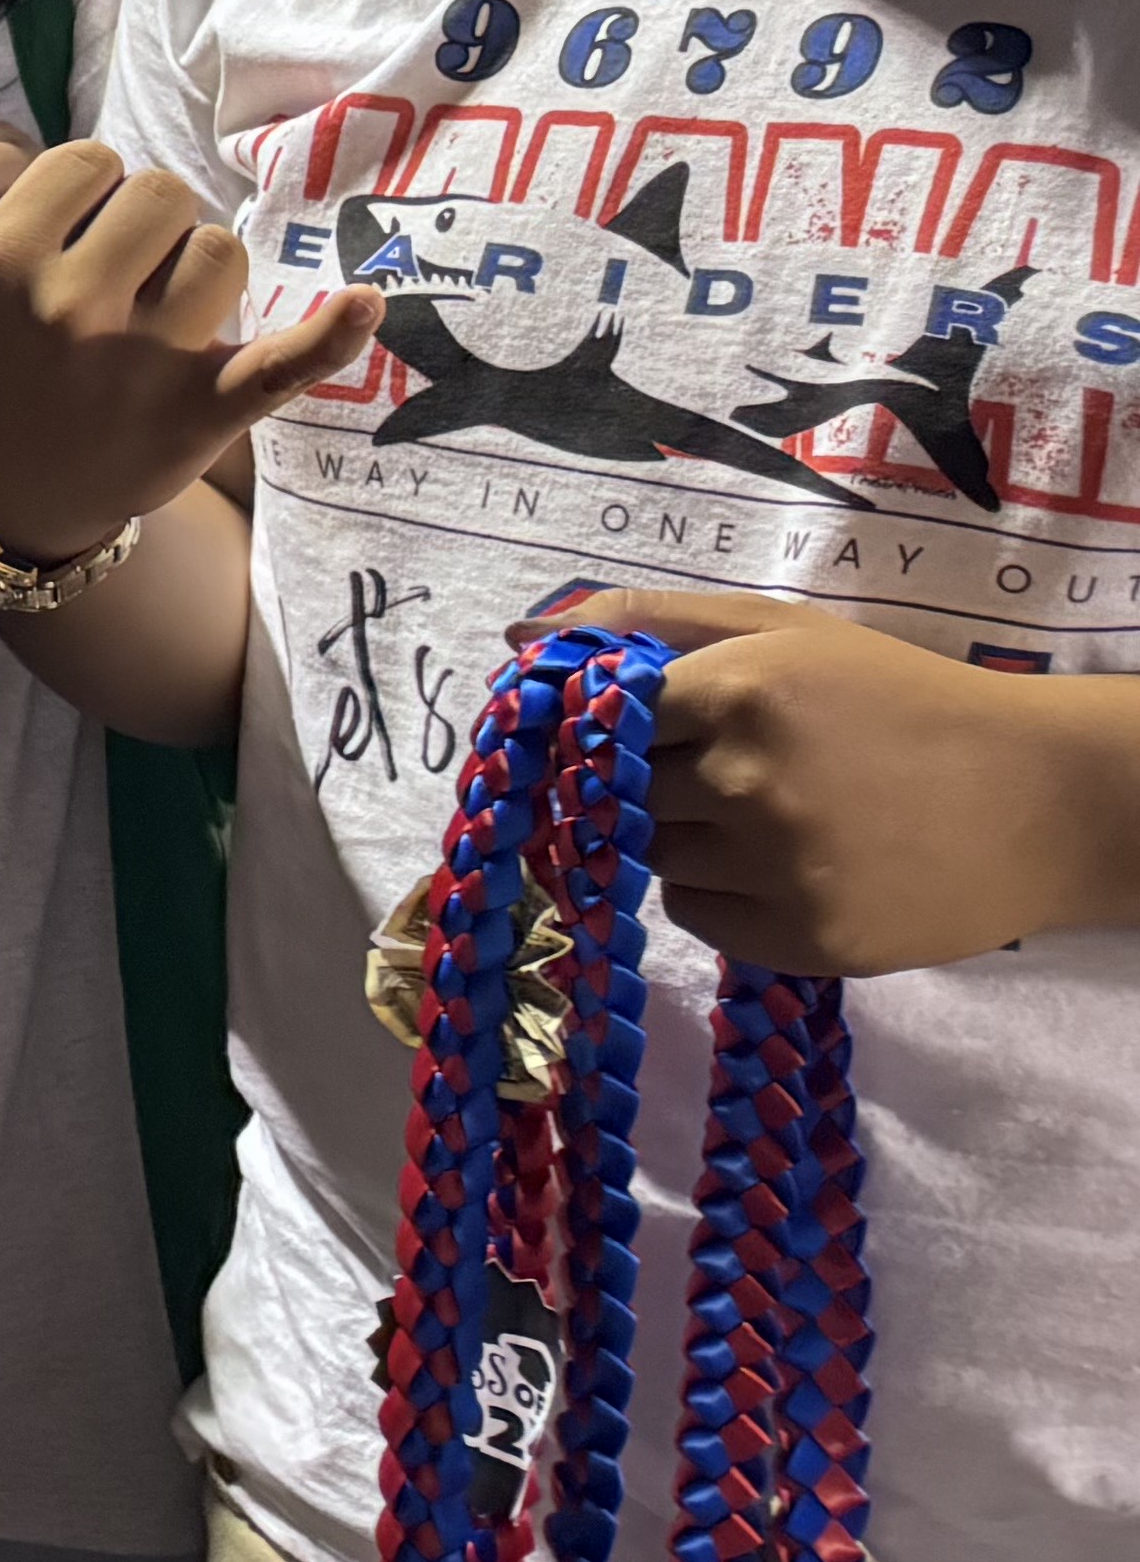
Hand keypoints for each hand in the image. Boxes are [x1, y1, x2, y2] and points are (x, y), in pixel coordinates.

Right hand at [0, 59, 375, 563]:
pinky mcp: (205, 412)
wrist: (11, 497)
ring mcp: (142, 361)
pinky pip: (281, 363)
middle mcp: (71, 307)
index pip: (86, 163)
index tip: (61, 241)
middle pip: (159, 195)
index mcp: (1, 263)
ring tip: (163, 313)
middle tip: (114, 280)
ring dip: (202, 271)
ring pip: (218, 252)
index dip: (81, 193)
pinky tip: (367, 302)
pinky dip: (329, 336)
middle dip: (144, 225)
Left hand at [556, 590, 1139, 973]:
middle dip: (646, 781)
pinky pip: (697, 916)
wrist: (1039, 801)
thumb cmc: (900, 700)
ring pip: (651, 857)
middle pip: (616, 791)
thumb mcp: (783, 630)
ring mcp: (776, 868)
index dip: (601, 724)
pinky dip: (719, 895)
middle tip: (720, 771)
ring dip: (682, 839)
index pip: (594, 716)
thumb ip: (647, 621)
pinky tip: (785, 865)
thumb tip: (521, 635)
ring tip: (768, 815)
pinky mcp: (802, 941)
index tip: (620, 729)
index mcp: (738, 690)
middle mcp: (747, 782)